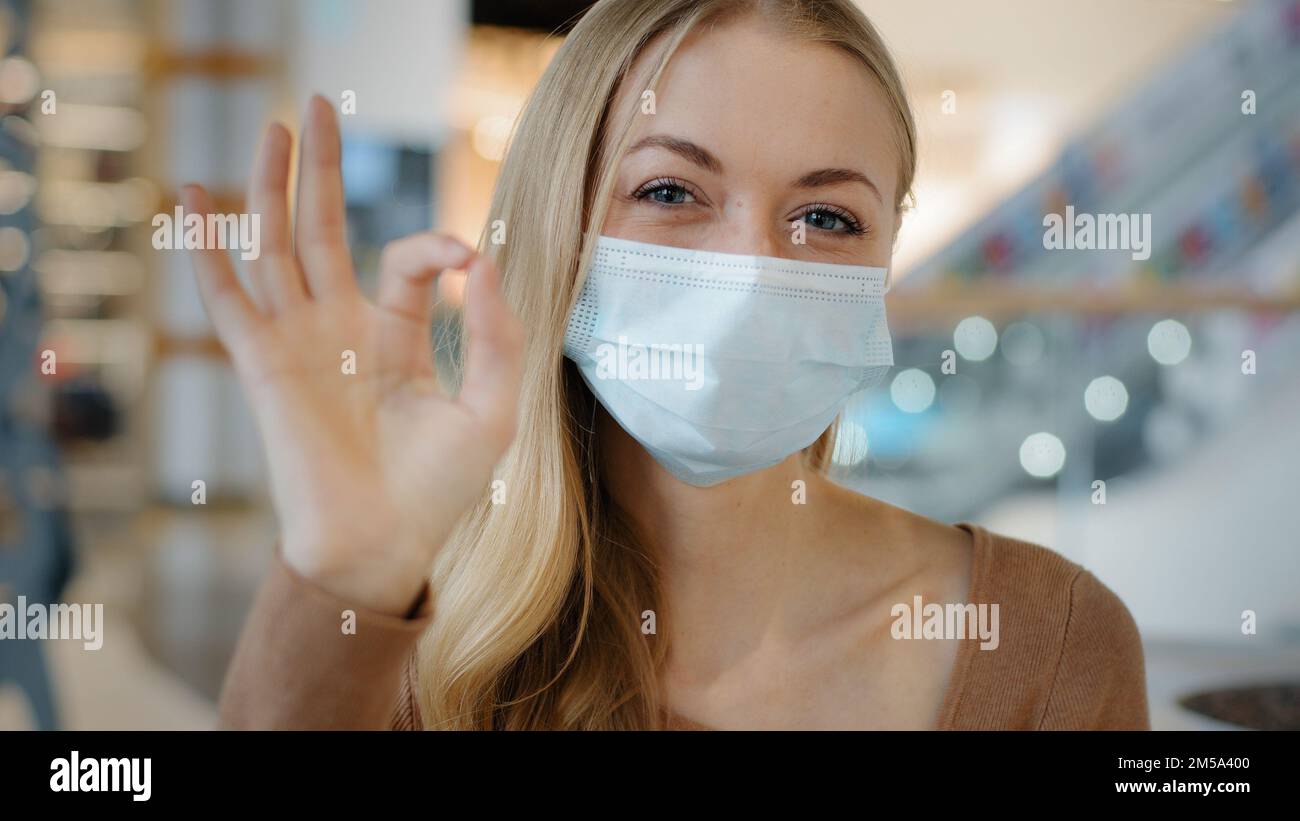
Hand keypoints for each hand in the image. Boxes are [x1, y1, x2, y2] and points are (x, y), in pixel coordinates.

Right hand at [183, 96, 522, 615]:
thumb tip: (484, 259)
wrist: (383, 544)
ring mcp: (299, 343)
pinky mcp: (263, 364)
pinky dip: (209, 249)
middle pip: (325, 231)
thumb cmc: (440, 490)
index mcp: (397, 337)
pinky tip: (197, 199)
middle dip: (322, 170)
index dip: (436, 247)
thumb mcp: (490, 408)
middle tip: (317, 106)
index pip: (409, 265)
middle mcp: (342, 330)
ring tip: (272, 126)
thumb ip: (496, 336)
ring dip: (270, 187)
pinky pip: (228, 297)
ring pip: (277, 247)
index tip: (468, 258)